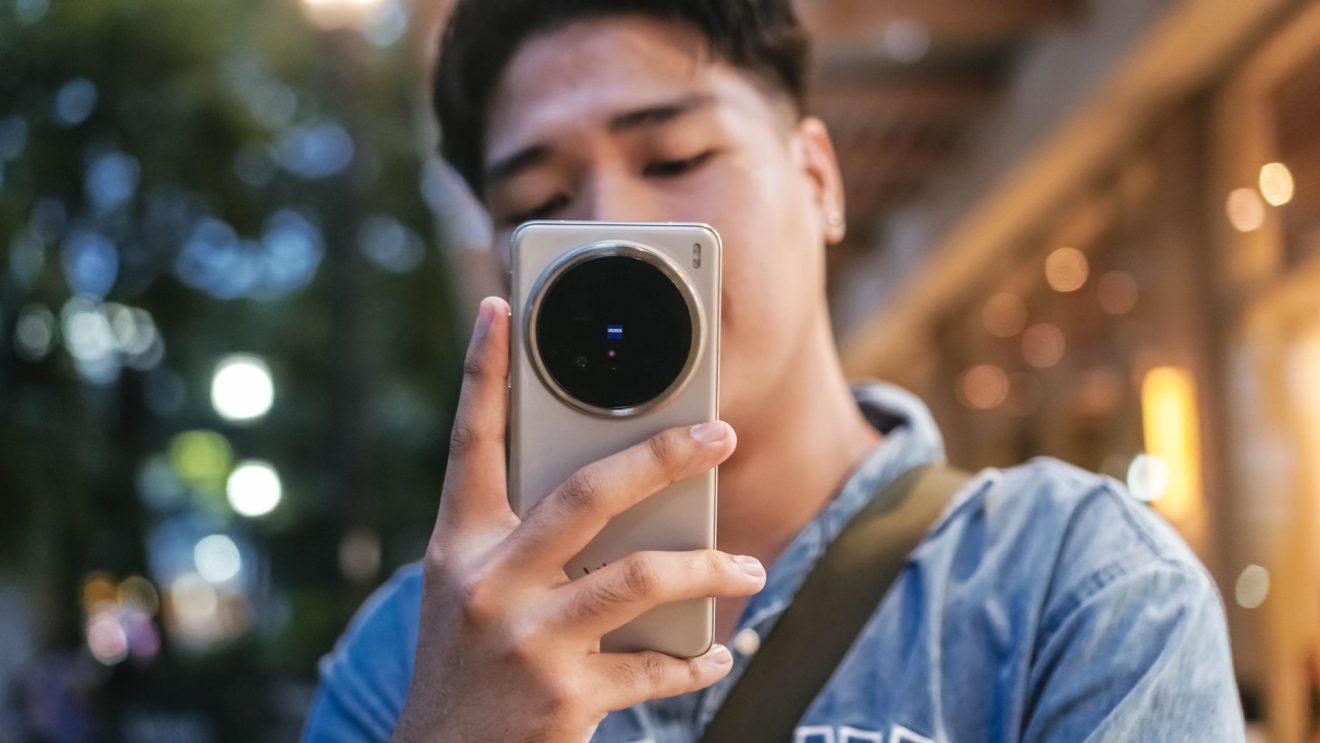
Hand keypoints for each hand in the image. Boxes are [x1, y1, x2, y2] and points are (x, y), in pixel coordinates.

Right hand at [392, 297, 764, 742]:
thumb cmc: (466, 661)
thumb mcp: (468, 590)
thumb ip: (524, 538)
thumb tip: (622, 490)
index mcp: (461, 545)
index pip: (471, 443)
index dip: (483, 373)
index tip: (501, 308)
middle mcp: (489, 583)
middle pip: (588, 496)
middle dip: (663, 456)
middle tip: (720, 434)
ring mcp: (527, 640)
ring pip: (640, 578)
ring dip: (708, 568)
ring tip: (746, 567)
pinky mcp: (565, 696)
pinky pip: (653, 665)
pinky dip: (695, 658)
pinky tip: (717, 652)